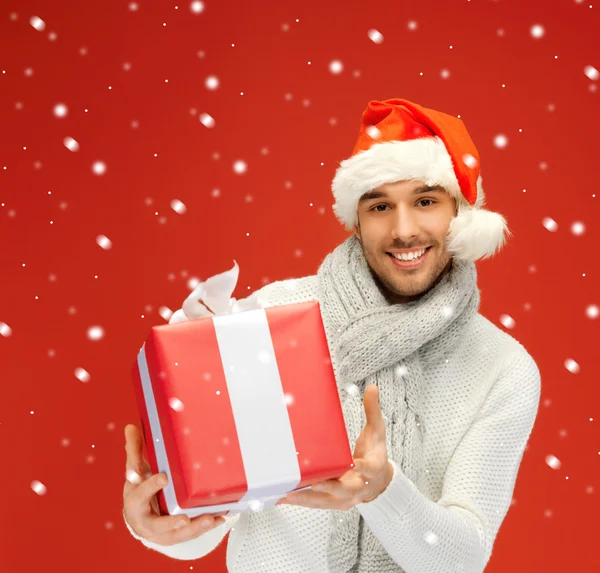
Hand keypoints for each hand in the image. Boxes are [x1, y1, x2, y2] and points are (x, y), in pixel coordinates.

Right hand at [123, 424, 225, 545]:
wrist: (138, 516)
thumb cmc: (139, 488)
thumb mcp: (135, 470)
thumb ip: (135, 449)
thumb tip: (130, 426)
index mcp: (134, 502)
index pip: (139, 494)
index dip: (150, 486)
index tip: (163, 477)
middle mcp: (145, 521)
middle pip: (156, 524)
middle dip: (170, 522)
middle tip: (184, 518)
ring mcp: (160, 533)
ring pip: (176, 536)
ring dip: (193, 528)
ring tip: (209, 519)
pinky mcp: (174, 537)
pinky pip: (190, 536)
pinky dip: (204, 528)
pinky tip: (219, 518)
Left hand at [278, 385, 393, 509]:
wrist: (379, 481)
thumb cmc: (375, 453)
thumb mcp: (377, 431)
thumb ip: (373, 411)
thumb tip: (372, 388)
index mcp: (373, 469)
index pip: (369, 469)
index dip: (363, 467)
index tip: (355, 464)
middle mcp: (359, 486)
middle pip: (344, 489)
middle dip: (328, 486)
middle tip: (313, 482)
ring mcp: (346, 498)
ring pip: (327, 501)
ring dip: (307, 499)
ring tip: (287, 495)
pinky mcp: (334, 502)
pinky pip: (317, 503)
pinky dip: (301, 501)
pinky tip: (284, 498)